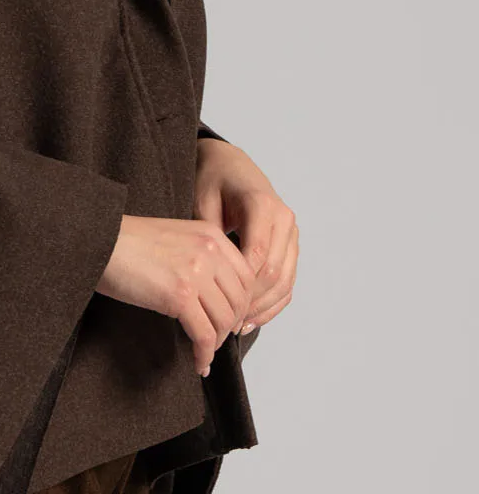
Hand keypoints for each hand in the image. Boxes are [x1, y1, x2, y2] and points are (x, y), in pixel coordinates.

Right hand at [96, 213, 258, 377]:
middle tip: (217, 340)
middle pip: (239, 301)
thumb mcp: (174, 237)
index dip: (242, 305)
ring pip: (223, 321)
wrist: (95, 241)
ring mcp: (196, 273)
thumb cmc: (123, 241)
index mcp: (210, 234)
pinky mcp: (179, 296)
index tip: (231, 320)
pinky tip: (198, 363)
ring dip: (216, 344)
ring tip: (204, 353)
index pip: (246, 277)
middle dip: (230, 327)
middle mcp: (210, 251)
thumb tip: (213, 293)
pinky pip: (203, 335)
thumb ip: (199, 256)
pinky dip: (204, 355)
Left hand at [194, 138, 297, 335]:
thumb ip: (209, 237)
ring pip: (284, 280)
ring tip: (236, 327)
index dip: (239, 285)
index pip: (257, 255)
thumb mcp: (202, 201)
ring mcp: (291, 233)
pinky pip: (288, 281)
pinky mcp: (291, 246)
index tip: (216, 306)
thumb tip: (207, 278)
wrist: (231, 166)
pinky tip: (251, 320)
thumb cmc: (212, 181)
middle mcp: (284, 219)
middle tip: (224, 323)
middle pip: (273, 272)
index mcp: (263, 205)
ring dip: (262, 307)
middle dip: (249, 301)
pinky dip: (272, 303)